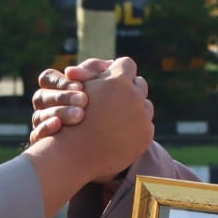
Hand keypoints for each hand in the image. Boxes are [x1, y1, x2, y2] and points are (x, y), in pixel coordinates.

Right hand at [28, 59, 110, 141]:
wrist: (111, 140)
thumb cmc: (106, 105)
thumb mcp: (104, 84)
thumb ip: (92, 70)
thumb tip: (71, 71)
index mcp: (54, 88)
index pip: (47, 78)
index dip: (61, 81)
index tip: (80, 86)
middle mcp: (44, 105)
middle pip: (41, 96)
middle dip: (62, 97)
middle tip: (83, 100)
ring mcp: (41, 124)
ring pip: (39, 115)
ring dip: (59, 112)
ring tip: (79, 115)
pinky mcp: (42, 143)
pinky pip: (36, 134)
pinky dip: (45, 128)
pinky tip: (58, 125)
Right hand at [49, 58, 152, 179]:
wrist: (73, 154)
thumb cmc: (71, 117)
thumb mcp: (80, 88)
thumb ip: (96, 72)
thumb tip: (112, 63)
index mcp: (117, 80)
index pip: (127, 64)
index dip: (118, 70)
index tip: (112, 79)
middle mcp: (133, 96)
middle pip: (140, 84)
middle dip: (129, 89)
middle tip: (116, 98)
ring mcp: (142, 117)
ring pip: (146, 106)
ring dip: (135, 109)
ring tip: (118, 117)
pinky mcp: (146, 135)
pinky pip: (146, 126)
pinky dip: (136, 128)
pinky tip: (121, 132)